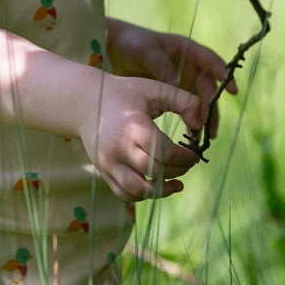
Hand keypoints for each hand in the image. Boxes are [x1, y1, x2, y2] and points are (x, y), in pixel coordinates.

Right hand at [77, 74, 202, 201]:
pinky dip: (144, 195)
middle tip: (188, 163)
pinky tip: (157, 185)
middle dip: (179, 171)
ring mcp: (109, 163)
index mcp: (133, 127)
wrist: (85, 103)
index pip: (165, 153)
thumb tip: (200, 126)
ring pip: (139, 190)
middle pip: (155, 172)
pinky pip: (125, 194)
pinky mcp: (104, 172)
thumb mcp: (155, 90)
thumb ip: (184, 102)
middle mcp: (119, 148)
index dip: (186, 157)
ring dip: (163, 191)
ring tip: (177, 184)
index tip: (194, 153)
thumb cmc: (125, 94)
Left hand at [106, 20, 237, 139]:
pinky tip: (190, 137)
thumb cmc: (134, 44)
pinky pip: (186, 110)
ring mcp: (183, 83)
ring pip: (199, 103)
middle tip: (209, 127)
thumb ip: (162, 67)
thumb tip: (177, 83)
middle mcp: (190, 68)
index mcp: (188, 51)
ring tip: (204, 138)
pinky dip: (189, 122)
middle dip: (211, 108)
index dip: (224, 75)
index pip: (211, 62)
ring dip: (203, 119)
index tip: (232, 90)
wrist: (115, 51)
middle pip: (207, 89)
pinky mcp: (173, 96)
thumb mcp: (147, 52)